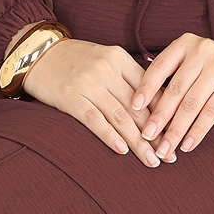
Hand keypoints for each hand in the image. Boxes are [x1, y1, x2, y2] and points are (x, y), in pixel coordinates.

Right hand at [20, 39, 176, 167]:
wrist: (37, 52)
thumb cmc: (75, 59)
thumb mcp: (105, 58)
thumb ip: (127, 76)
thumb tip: (156, 103)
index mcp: (118, 58)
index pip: (149, 89)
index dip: (164, 114)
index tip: (176, 134)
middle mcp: (106, 69)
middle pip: (137, 107)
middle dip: (156, 134)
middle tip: (170, 155)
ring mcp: (88, 83)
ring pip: (120, 116)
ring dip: (138, 142)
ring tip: (152, 160)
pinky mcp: (70, 97)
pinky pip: (94, 120)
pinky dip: (109, 136)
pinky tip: (122, 151)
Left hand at [128, 33, 213, 160]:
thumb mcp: (193, 60)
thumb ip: (173, 74)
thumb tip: (144, 106)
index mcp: (185, 43)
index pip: (159, 66)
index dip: (145, 88)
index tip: (133, 109)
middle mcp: (201, 51)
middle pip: (175, 89)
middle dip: (159, 116)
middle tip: (146, 137)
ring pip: (192, 104)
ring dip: (176, 130)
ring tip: (165, 148)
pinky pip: (210, 112)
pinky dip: (197, 131)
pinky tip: (187, 145)